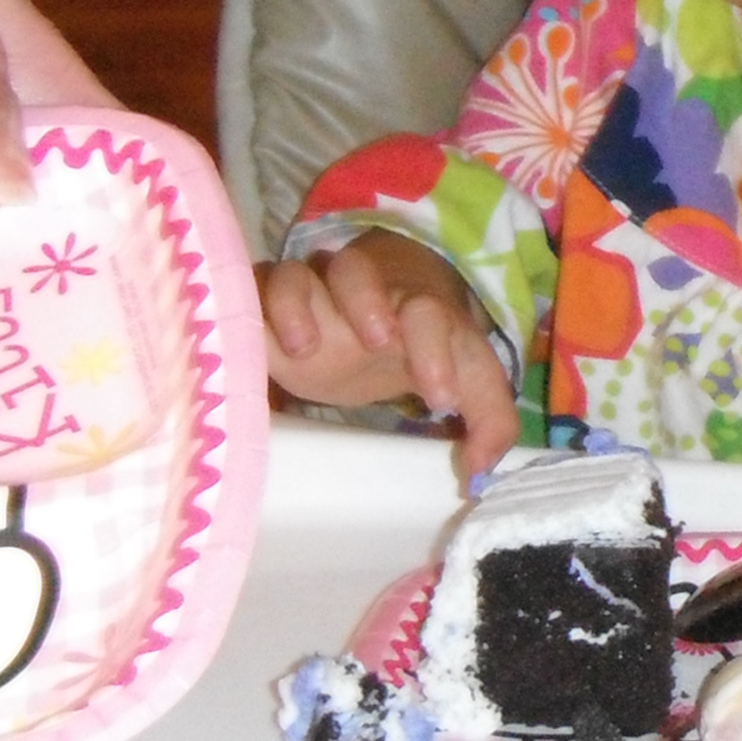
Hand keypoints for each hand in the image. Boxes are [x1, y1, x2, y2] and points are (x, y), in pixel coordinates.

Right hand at [260, 237, 522, 477]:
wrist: (366, 320)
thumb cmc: (414, 354)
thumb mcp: (461, 382)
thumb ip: (489, 420)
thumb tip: (482, 468)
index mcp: (415, 308)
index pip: (431, 316)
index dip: (436, 351)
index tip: (440, 399)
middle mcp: (361, 291)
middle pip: (359, 272)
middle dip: (368, 301)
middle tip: (379, 341)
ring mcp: (310, 291)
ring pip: (299, 274)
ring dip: (299, 302)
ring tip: (306, 346)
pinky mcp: (267, 302)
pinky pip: (253, 290)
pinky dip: (253, 309)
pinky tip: (257, 345)